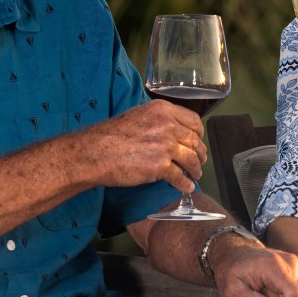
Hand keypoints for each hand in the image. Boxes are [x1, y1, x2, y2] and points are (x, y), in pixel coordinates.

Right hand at [74, 100, 206, 192]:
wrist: (96, 152)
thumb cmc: (112, 135)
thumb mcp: (139, 115)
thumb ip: (158, 120)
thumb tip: (172, 130)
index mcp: (163, 110)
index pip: (193, 120)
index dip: (199, 133)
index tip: (199, 140)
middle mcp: (168, 125)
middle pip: (195, 140)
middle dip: (201, 153)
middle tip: (201, 161)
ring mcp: (165, 146)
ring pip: (191, 159)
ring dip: (196, 169)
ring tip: (195, 175)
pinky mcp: (160, 166)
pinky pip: (179, 177)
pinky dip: (185, 184)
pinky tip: (187, 187)